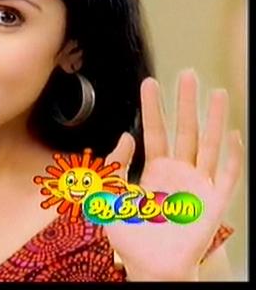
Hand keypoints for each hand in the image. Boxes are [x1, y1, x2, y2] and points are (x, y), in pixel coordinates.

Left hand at [104, 70, 242, 280]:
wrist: (149, 267)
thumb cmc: (131, 237)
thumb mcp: (109, 196)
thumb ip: (114, 166)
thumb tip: (125, 137)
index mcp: (156, 171)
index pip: (156, 131)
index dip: (153, 107)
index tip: (149, 82)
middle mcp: (180, 173)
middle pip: (185, 130)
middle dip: (186, 102)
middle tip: (187, 75)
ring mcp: (199, 186)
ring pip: (208, 144)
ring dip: (213, 119)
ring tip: (215, 92)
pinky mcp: (214, 202)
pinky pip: (226, 175)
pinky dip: (230, 155)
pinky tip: (232, 133)